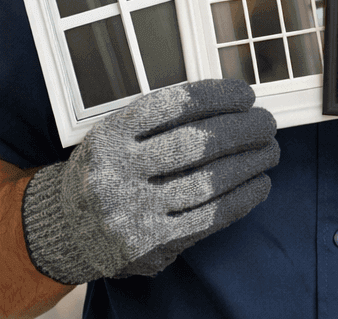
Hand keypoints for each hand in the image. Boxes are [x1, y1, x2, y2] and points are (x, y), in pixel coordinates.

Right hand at [21, 79, 279, 283]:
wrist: (67, 228)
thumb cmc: (106, 171)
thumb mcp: (115, 135)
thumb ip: (160, 120)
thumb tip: (228, 103)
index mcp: (110, 135)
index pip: (174, 106)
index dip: (218, 97)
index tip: (246, 94)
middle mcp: (118, 173)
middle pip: (196, 144)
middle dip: (243, 130)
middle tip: (266, 123)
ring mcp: (133, 211)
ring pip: (208, 182)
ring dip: (249, 164)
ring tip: (270, 151)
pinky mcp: (151, 243)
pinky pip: (208, 217)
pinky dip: (242, 198)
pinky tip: (259, 183)